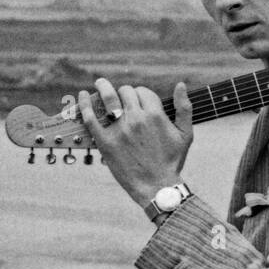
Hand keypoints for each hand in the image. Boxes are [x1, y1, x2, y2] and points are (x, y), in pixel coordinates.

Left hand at [78, 77, 192, 207]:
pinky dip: (85, 104)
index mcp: (156, 115)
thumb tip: (180, 84)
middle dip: (124, 92)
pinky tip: (83, 95)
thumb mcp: (185, 134)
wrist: (157, 186)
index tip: (138, 101)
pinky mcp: (105, 142)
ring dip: (103, 86)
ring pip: (108, 98)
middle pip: (125, 92)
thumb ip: (184, 108)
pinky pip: (91, 118)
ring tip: (99, 83)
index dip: (140, 94)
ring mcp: (119, 130)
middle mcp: (137, 119)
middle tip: (121, 97)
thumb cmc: (172, 161)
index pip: (142, 91)